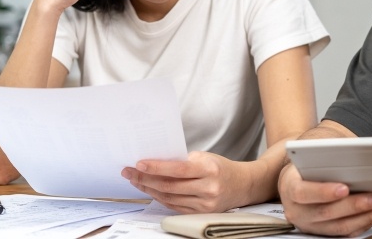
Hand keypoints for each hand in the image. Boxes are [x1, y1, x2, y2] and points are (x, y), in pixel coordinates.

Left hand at [122, 151, 247, 212]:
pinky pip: (175, 206)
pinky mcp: (200, 214)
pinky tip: (151, 190)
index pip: (178, 170)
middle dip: (146, 179)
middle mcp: (208, 188)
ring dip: (149, 189)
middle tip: (130, 172)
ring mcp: (204, 204)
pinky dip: (160, 198)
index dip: (157, 168)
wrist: (241, 185)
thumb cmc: (220, 167)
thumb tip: (155, 163)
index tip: (139, 164)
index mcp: (209, 169)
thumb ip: (183, 161)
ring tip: (136, 180)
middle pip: (170, 186)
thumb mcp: (205, 157)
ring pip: (170, 198)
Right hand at [278, 164, 371, 236]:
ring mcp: (310, 224)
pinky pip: (345, 233)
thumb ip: (326, 156)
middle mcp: (297, 210)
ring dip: (364, 217)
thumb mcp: (309, 155)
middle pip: (326, 212)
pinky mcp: (323, 232)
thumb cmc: (306, 165)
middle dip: (354, 205)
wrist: (297, 179)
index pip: (303, 192)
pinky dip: (363, 223)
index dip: (324, 192)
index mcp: (289, 187)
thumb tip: (352, 153)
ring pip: (339, 227)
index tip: (344, 188)